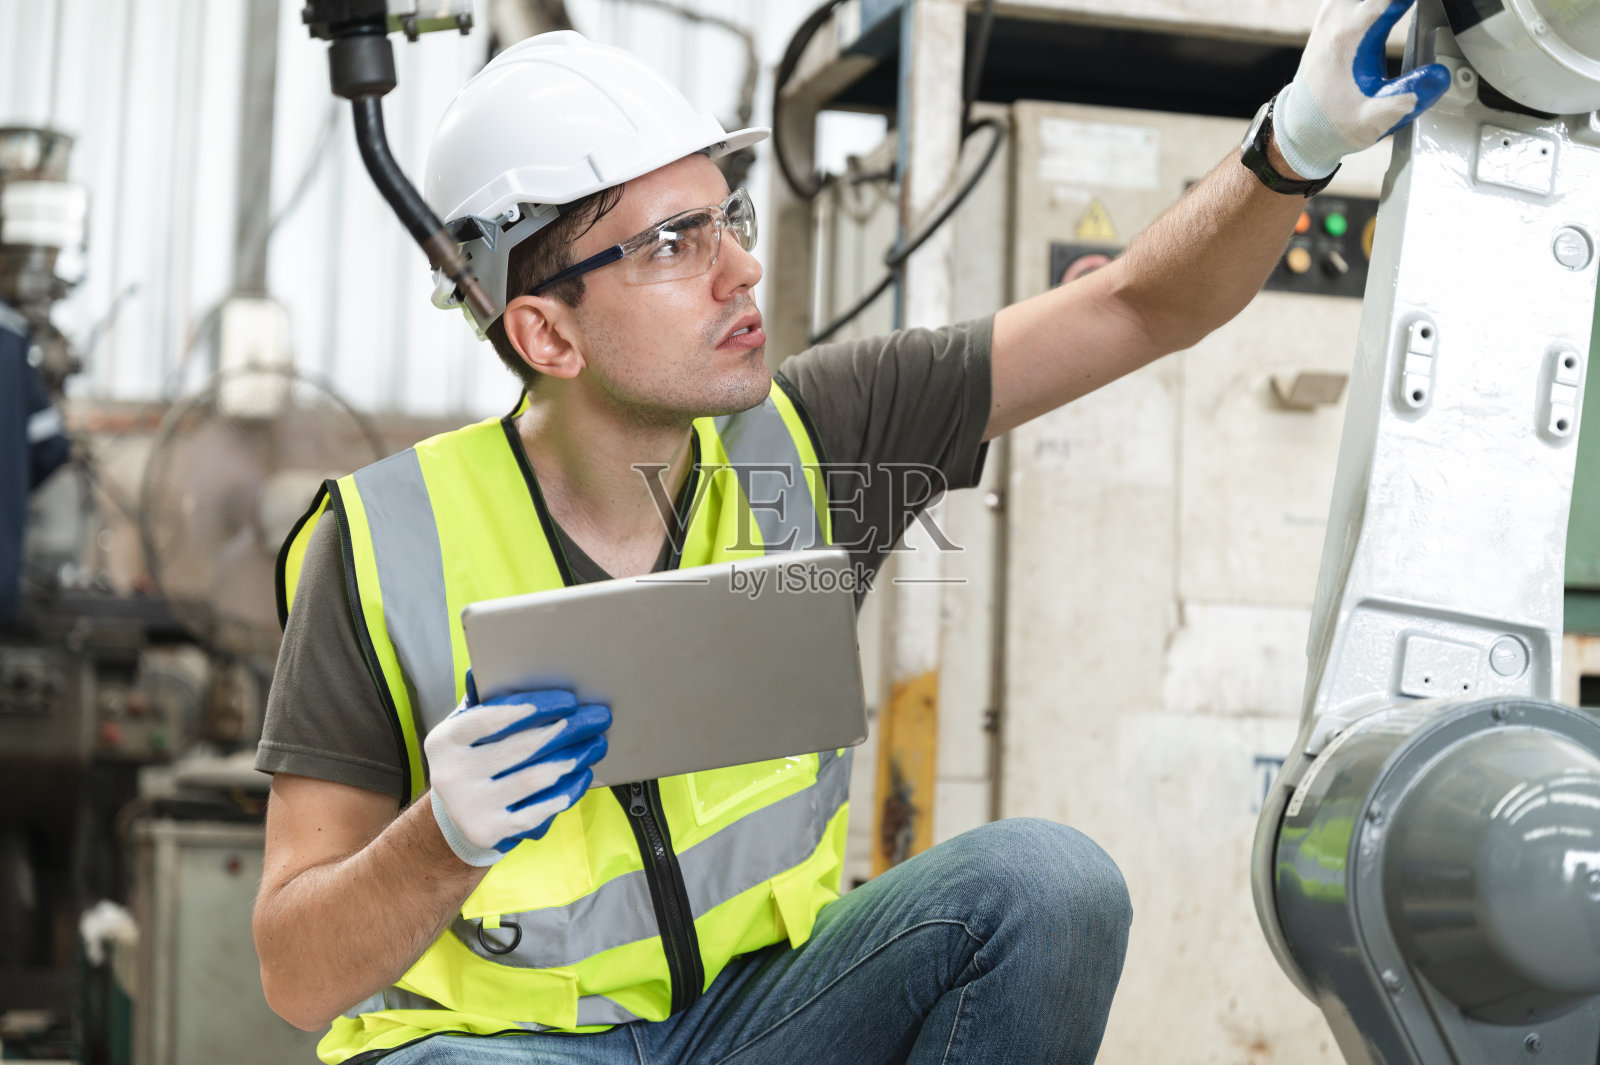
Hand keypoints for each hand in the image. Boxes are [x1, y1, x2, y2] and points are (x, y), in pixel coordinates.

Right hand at [425, 671, 610, 866]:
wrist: (455, 820)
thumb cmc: (471, 760)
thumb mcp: (465, 730)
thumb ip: (480, 701)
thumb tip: (488, 663)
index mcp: (444, 741)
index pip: (491, 718)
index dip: (534, 707)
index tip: (570, 700)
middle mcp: (451, 775)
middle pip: (521, 747)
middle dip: (567, 730)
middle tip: (598, 718)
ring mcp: (469, 807)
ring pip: (534, 779)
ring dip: (574, 758)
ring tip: (598, 743)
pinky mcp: (490, 831)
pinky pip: (538, 810)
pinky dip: (566, 791)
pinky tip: (583, 774)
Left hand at [1275, 0, 1451, 179]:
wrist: (1302, 129)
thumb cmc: (1335, 124)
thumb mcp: (1375, 118)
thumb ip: (1409, 96)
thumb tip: (1441, 75)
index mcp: (1350, 34)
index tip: (1441, 7)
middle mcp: (1337, 15)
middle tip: (1419, 11)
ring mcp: (1333, 11)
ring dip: (1387, 0)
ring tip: (1405, 10)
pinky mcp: (1334, 14)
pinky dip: (1379, 1)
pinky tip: (1394, 6)